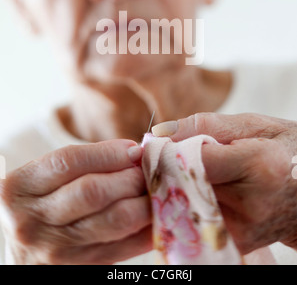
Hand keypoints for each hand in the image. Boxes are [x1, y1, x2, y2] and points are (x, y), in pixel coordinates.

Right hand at [0, 139, 151, 263]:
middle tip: (146, 170)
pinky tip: (154, 215)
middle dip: (130, 177)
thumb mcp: (43, 179)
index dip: (108, 153)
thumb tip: (133, 153)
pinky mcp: (80, 269)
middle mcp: (33, 220)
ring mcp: (55, 249)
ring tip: (151, 189)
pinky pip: (125, 247)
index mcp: (20, 187)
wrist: (24, 250)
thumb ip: (83, 163)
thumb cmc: (39, 204)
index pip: (69, 162)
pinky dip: (147, 229)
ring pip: (115, 220)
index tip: (133, 149)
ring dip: (144, 201)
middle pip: (94, 192)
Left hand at [152, 113, 296, 253]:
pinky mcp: (235, 243)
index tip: (160, 143)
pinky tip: (204, 188)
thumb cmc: (287, 150)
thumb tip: (158, 133)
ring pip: (185, 202)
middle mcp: (251, 204)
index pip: (194, 159)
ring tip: (197, 171)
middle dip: (171, 169)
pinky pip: (196, 217)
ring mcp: (243, 230)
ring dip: (179, 185)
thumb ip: (206, 124)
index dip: (171, 149)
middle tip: (171, 156)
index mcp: (259, 166)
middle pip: (184, 184)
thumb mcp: (255, 125)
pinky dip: (191, 201)